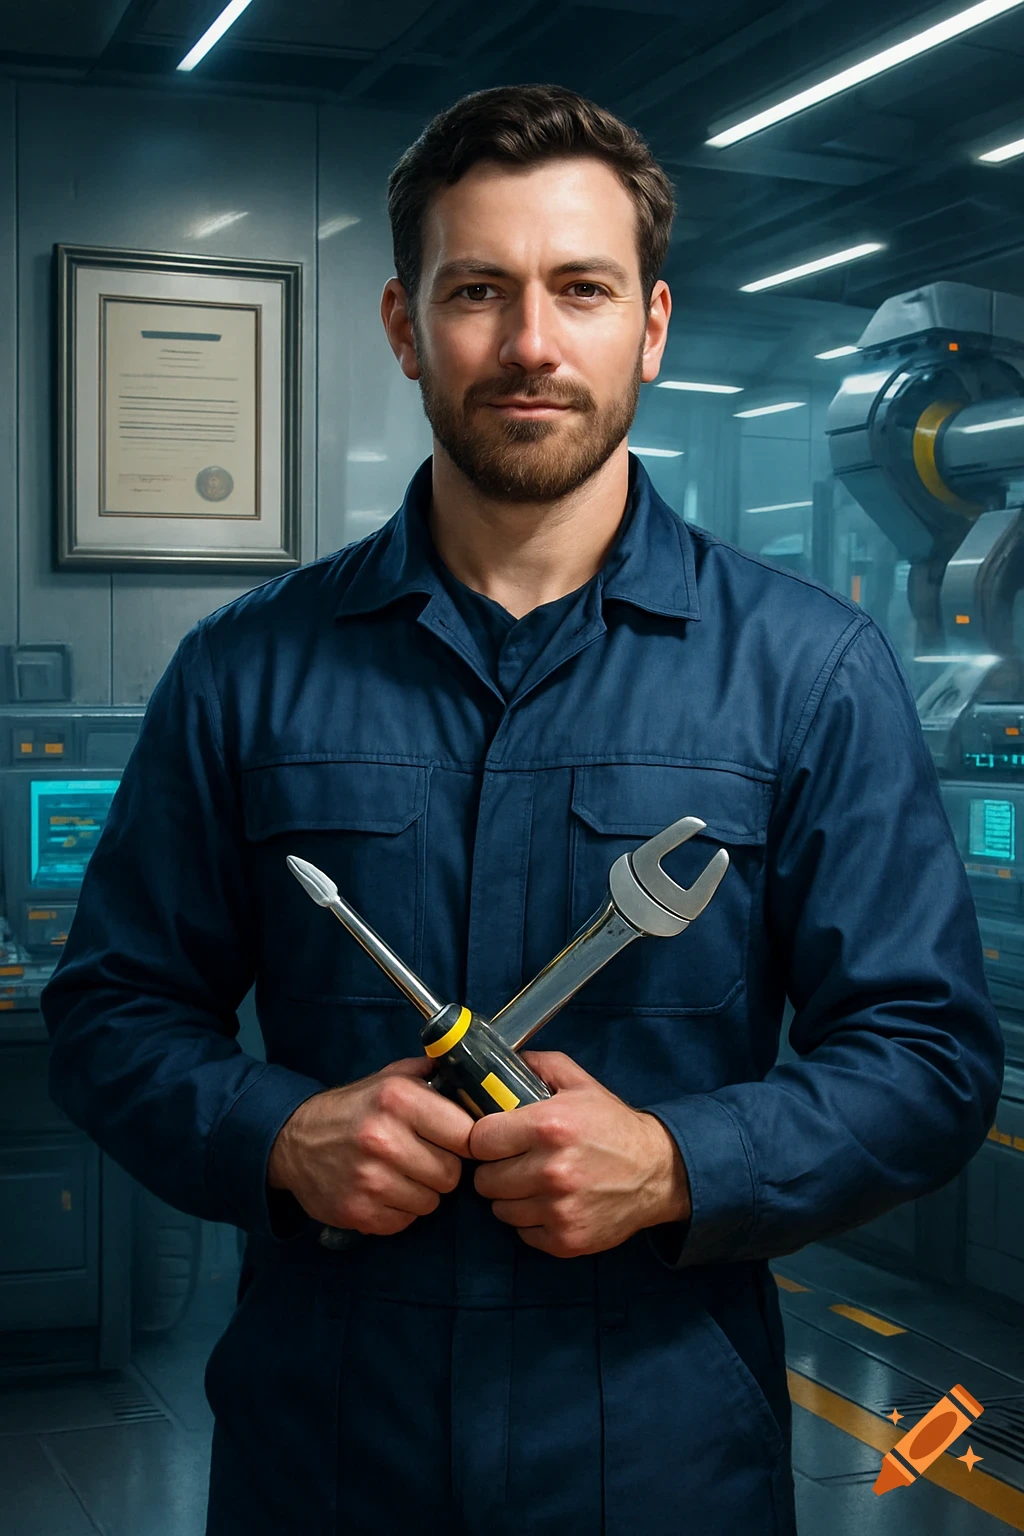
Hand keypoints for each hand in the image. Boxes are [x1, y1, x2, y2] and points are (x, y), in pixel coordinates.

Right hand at [267, 1057, 473, 1235]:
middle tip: (424, 1158)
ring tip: (401, 1174)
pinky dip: (399, 1211)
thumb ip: (430, 1074)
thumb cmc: (352, 1109)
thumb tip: (472, 1075)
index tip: (457, 1142)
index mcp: (397, 1099)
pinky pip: (405, 1221)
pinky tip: (384, 1191)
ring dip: (422, 1192)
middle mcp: (383, 1139)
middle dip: (443, 1169)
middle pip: (451, 1174)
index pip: (466, 1134)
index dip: (467, 1141)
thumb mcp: (388, 1079)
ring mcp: (370, 1180)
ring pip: (431, 1202)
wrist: (293, 1141)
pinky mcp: (357, 1211)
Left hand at [469, 1050, 690, 1257]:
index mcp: (548, 1126)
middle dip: (496, 1170)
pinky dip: (532, 1222)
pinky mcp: (566, 1240)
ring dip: (512, 1198)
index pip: (479, 1140)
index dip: (483, 1140)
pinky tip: (551, 1204)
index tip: (493, 1141)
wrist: (658, 1172)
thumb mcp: (580, 1084)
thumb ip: (541, 1065)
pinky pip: (523, 1234)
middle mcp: (550, 1170)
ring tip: (534, 1184)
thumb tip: (503, 1061)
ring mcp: (558, 1209)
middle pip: (484, 1180)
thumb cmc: (614, 1127)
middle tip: (515, 1163)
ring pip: (500, 1210)